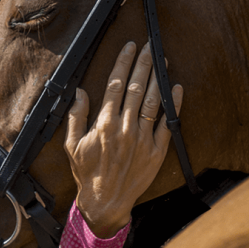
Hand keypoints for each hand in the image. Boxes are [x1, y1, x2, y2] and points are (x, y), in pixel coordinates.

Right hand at [64, 42, 182, 237]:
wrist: (107, 202)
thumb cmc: (88, 173)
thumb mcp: (72, 145)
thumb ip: (76, 117)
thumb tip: (79, 92)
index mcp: (104, 124)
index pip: (116, 85)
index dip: (123, 63)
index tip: (129, 47)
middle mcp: (125, 128)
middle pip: (137, 88)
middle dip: (144, 63)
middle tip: (150, 45)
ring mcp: (143, 139)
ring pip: (153, 101)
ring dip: (158, 78)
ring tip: (162, 60)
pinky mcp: (157, 151)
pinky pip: (167, 123)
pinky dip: (173, 104)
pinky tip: (176, 88)